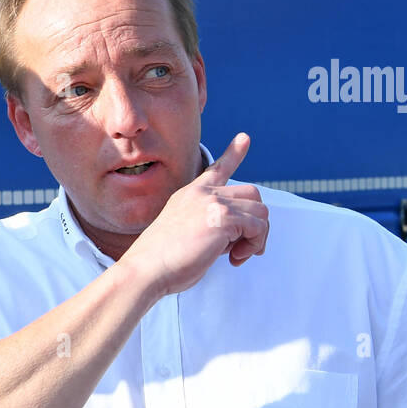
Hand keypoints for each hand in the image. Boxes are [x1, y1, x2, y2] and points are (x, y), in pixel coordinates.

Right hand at [122, 133, 268, 298]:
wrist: (146, 268)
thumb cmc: (161, 261)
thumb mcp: (185, 234)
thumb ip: (210, 226)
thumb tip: (237, 236)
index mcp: (190, 195)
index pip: (217, 169)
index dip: (233, 154)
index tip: (244, 139)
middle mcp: (203, 194)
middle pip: (252, 195)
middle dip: (255, 222)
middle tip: (243, 247)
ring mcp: (214, 203)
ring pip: (260, 211)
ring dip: (256, 237)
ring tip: (237, 254)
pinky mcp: (224, 218)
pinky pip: (258, 227)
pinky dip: (254, 245)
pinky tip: (235, 258)